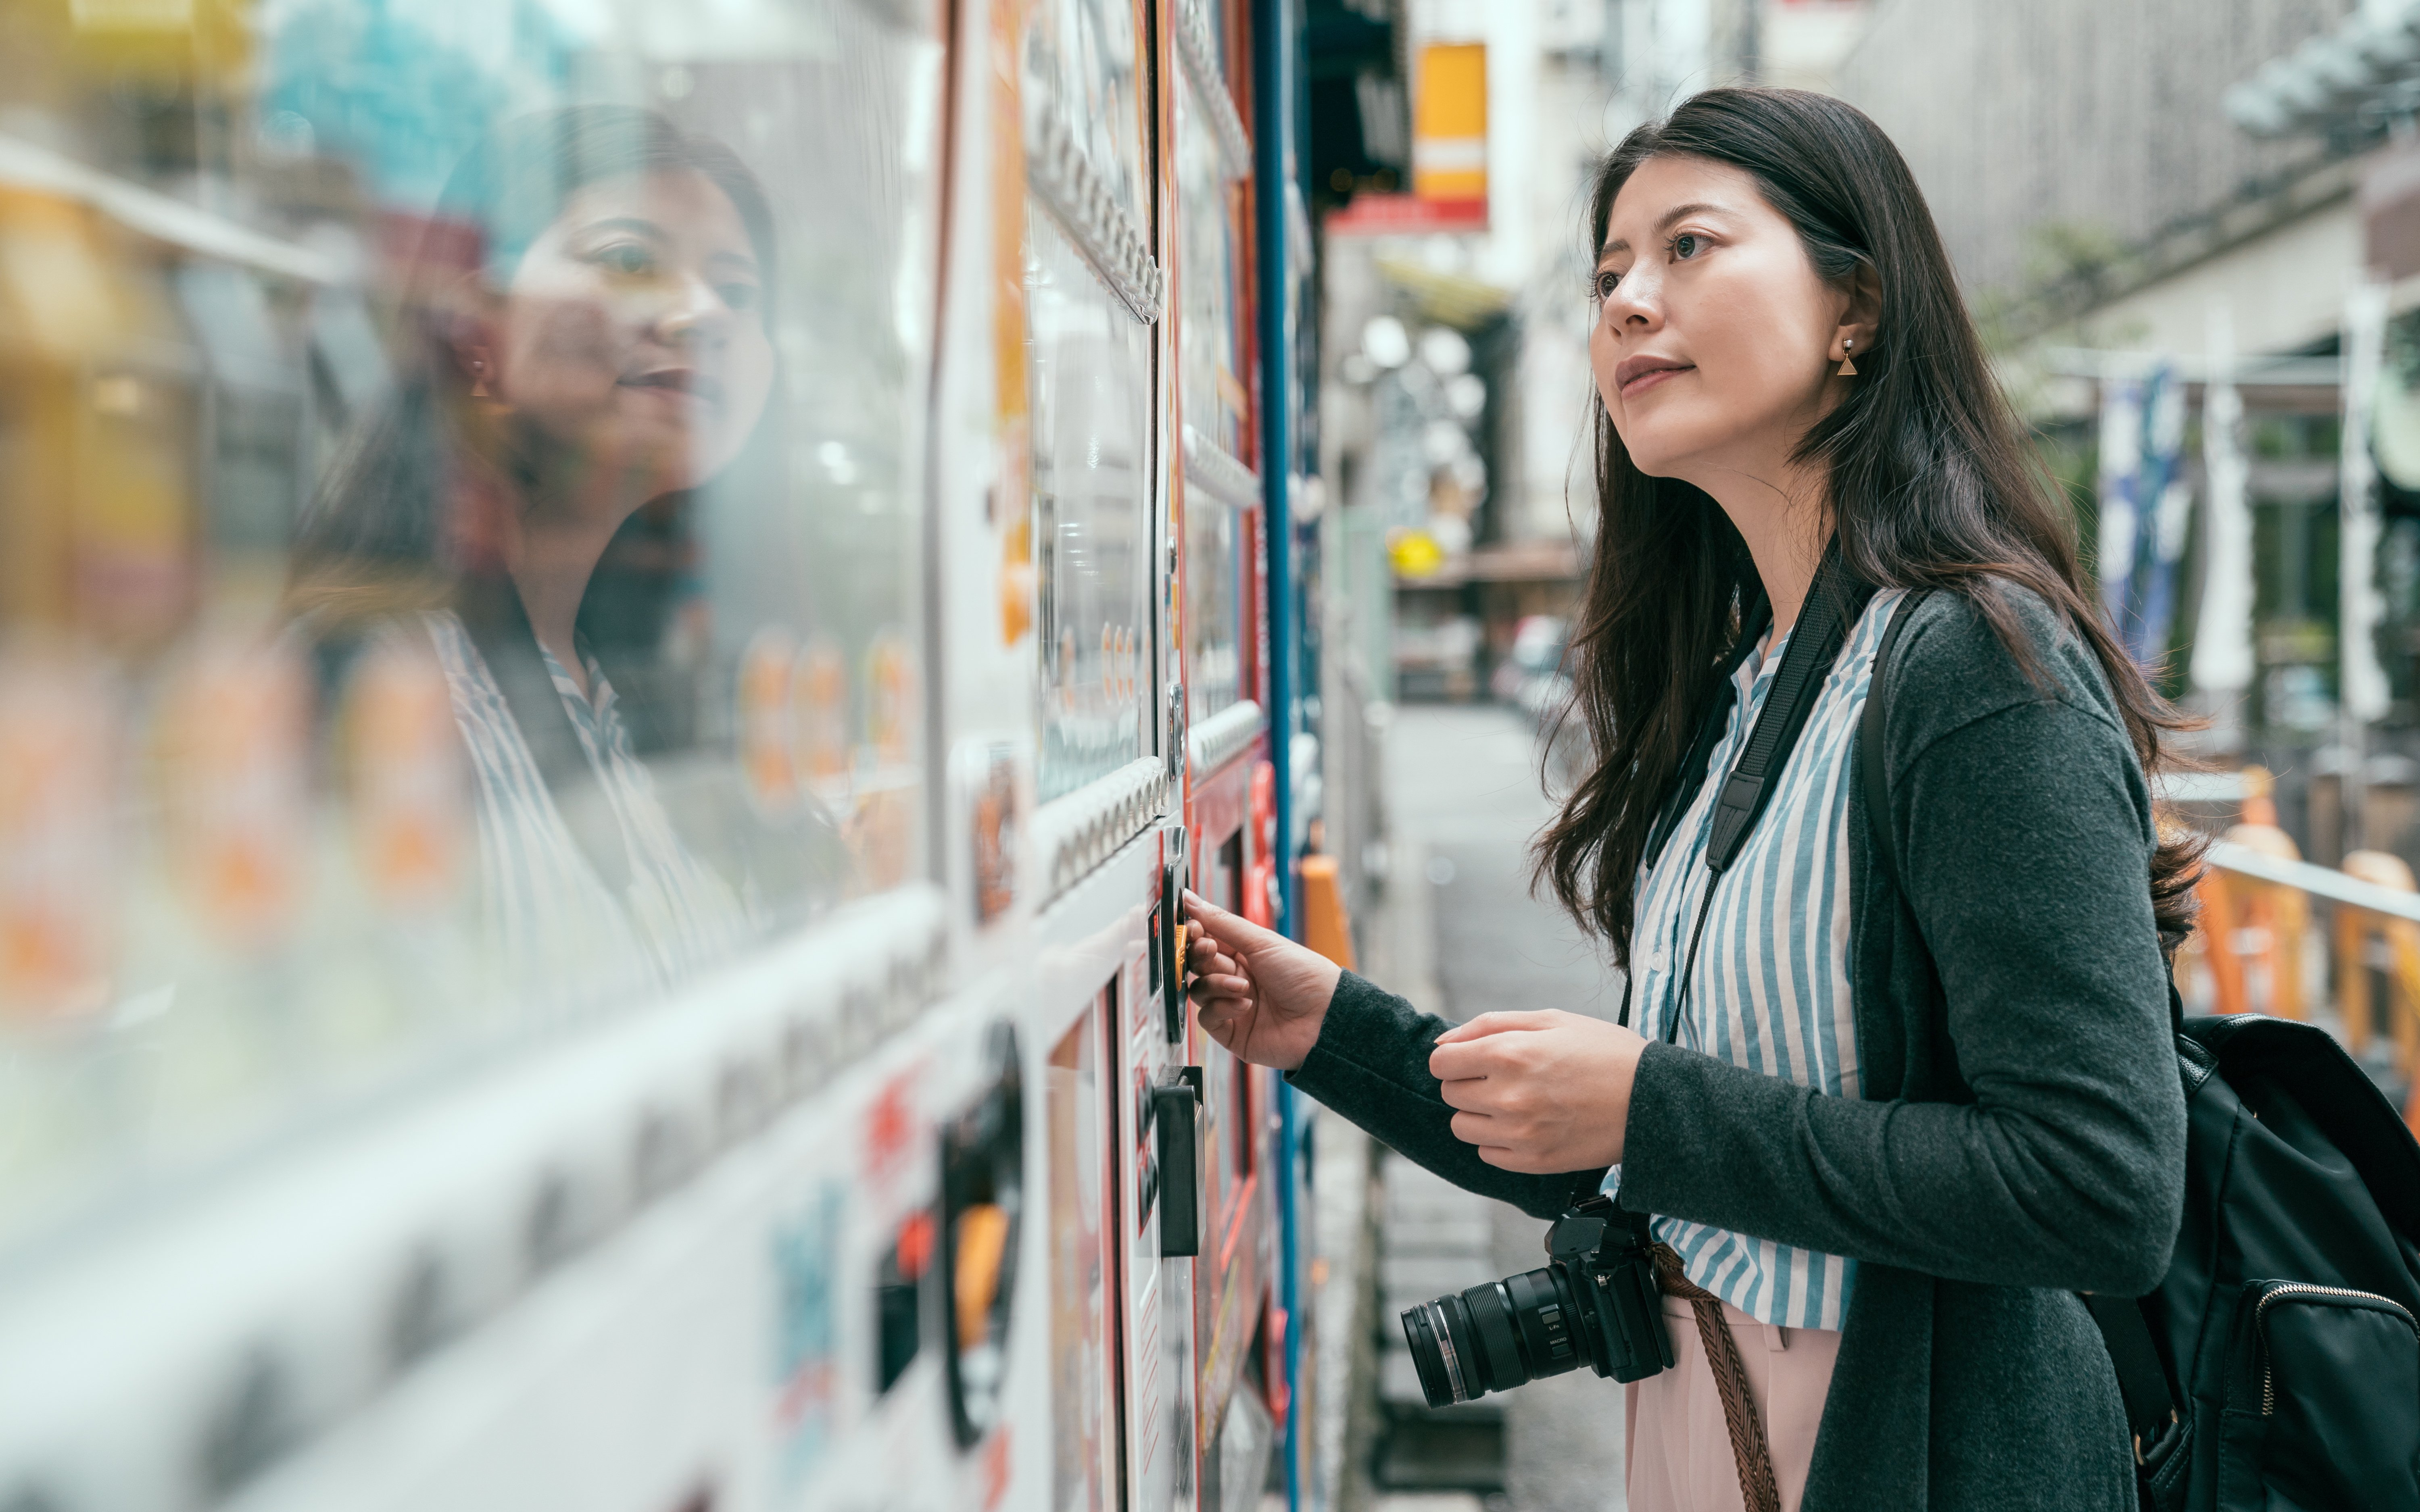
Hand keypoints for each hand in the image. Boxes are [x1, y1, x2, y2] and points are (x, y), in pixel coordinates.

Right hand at [1183, 890, 1342, 1070]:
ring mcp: (1231, 1004)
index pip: (1207, 939)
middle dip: (1201, 955)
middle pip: (1198, 964)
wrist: (1324, 1017)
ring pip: (1199, 990)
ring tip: (1241, 985)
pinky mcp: (1231, 1031)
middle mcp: (1235, 977)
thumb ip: (1222, 922)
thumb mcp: (1262, 941)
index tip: (1192, 928)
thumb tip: (1189, 899)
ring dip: (1216, 983)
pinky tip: (1244, 1005)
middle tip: (1209, 949)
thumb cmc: (1304, 975)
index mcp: (1244, 953)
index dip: (1196, 934)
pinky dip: (1221, 1008)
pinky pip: (1207, 1016)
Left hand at [1428, 1011, 1646, 1171]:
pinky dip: (1499, 1140)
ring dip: (1480, 1113)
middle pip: (1450, 1094)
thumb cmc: (1603, 1052)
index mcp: (1509, 1053)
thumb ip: (1487, 1026)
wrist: (1653, 1100)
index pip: (1441, 1063)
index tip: (1475, 1059)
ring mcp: (1519, 1134)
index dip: (1455, 1058)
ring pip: (1463, 1127)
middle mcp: (1507, 1097)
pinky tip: (1529, 1124)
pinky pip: (1487, 1154)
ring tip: (1517, 1102)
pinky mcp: (1533, 1162)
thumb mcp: (1549, 1019)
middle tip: (1506, 1077)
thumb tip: (1441, 1044)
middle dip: (1469, 1082)